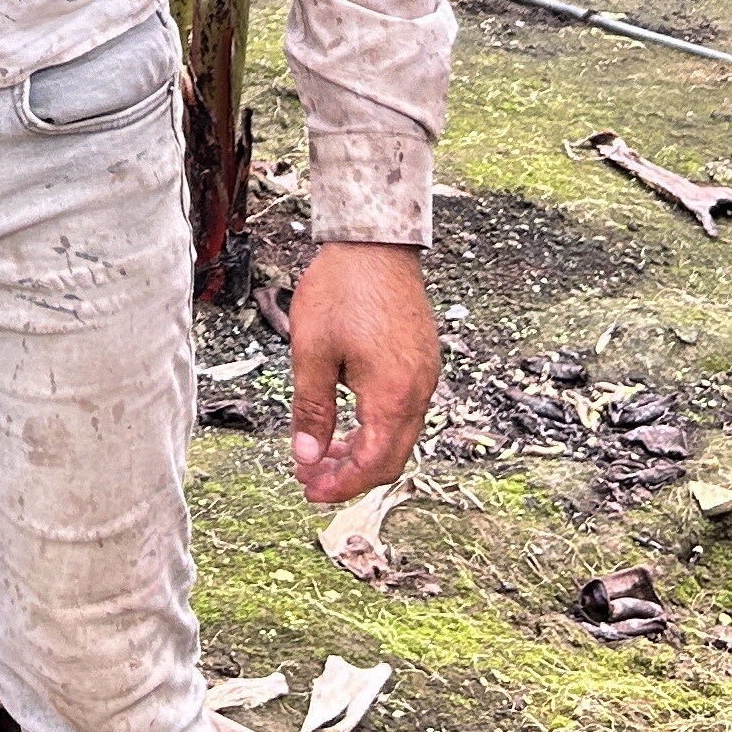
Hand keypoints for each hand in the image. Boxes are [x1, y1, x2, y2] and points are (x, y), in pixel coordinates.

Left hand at [288, 241, 439, 504]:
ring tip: (322, 450)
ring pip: (398, 434)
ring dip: (363, 449)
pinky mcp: (422, 360)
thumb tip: (307, 456)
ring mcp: (425, 374)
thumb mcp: (312, 352)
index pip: (374, 463)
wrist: (376, 242)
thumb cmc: (342, 289)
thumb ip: (311, 409)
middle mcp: (418, 390)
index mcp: (393, 394)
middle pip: (391, 457)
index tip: (310, 489)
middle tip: (312, 477)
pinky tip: (346, 418)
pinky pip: (403, 409)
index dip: (341, 484)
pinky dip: (375, 425)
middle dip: (351, 474)